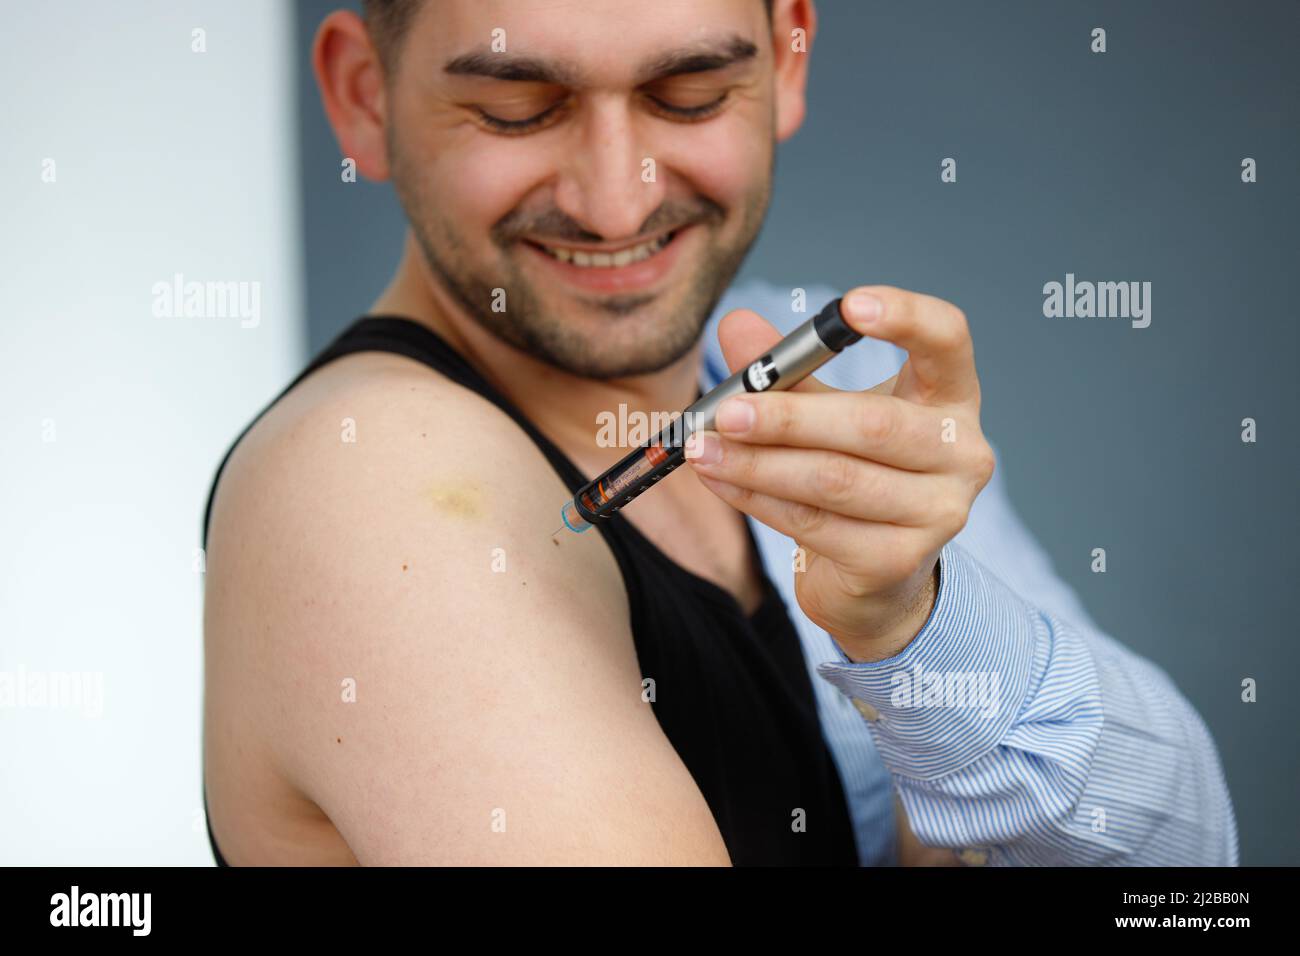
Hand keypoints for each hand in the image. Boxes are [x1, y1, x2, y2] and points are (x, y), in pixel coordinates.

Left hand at [684, 287, 994, 662]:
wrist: (876, 575)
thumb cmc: (856, 473)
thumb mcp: (825, 411)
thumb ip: (788, 370)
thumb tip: (736, 324)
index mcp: (951, 398)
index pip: (949, 340)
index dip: (906, 317)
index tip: (847, 306)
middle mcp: (962, 453)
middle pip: (874, 423)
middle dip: (789, 417)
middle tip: (726, 409)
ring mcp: (938, 512)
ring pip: (834, 479)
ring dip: (757, 463)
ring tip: (703, 448)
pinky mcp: (899, 560)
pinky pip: (814, 523)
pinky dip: (757, 499)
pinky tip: (719, 480)